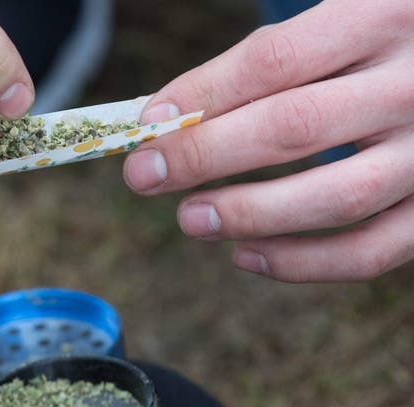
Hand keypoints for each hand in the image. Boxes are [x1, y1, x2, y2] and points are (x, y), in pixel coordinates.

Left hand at [124, 0, 413, 282]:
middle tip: (144, 176)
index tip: (149, 125)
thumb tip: (171, 120)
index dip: (203, 96)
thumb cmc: (368, 47)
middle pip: (295, 127)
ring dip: (249, 215)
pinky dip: (302, 263)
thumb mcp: (333, 23)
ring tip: (189, 219)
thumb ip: (265, 61)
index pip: (274, 61)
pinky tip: (244, 254)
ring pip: (337, 198)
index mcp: (380, 18)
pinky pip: (370, 252)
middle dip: (205, 156)